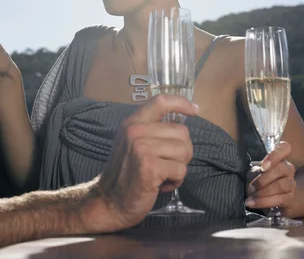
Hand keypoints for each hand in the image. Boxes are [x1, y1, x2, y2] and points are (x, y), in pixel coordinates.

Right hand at [95, 95, 197, 230]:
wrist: (109, 202)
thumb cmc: (126, 174)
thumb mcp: (132, 143)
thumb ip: (151, 130)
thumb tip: (182, 122)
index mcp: (133, 122)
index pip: (161, 102)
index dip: (181, 103)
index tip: (194, 110)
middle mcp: (136, 131)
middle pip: (182, 132)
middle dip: (182, 151)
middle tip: (167, 163)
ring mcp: (142, 149)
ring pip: (184, 151)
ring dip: (179, 167)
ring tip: (163, 174)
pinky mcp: (150, 167)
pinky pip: (181, 169)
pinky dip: (176, 180)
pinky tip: (161, 185)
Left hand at [245, 141, 295, 210]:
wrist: (278, 197)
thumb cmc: (263, 180)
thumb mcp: (257, 172)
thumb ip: (256, 171)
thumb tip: (252, 178)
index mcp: (280, 158)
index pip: (285, 148)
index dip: (274, 155)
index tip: (263, 166)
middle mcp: (288, 169)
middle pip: (280, 169)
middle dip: (262, 179)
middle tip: (250, 187)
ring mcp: (291, 183)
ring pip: (280, 185)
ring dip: (262, 192)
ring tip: (250, 196)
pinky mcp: (290, 198)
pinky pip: (279, 199)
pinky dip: (263, 202)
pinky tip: (253, 203)